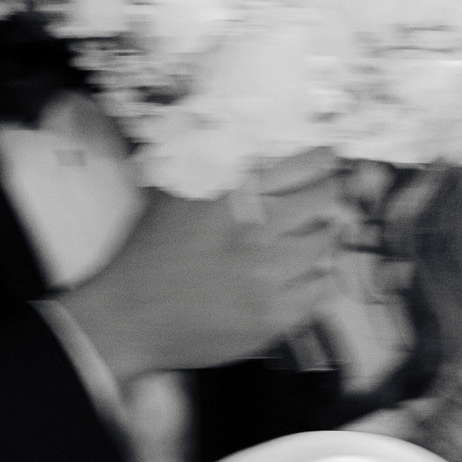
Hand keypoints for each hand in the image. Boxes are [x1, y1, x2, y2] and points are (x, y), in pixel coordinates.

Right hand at [62, 152, 346, 386]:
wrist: (130, 316)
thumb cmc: (149, 255)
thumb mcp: (176, 193)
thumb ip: (214, 165)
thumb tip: (256, 145)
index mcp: (234, 197)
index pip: (304, 165)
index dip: (323, 160)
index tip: (329, 160)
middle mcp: (256, 233)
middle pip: (325, 199)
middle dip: (331, 192)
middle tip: (330, 193)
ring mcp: (269, 278)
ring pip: (328, 244)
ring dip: (325, 235)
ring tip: (315, 234)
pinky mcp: (274, 317)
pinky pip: (321, 289)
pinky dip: (318, 276)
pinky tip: (303, 272)